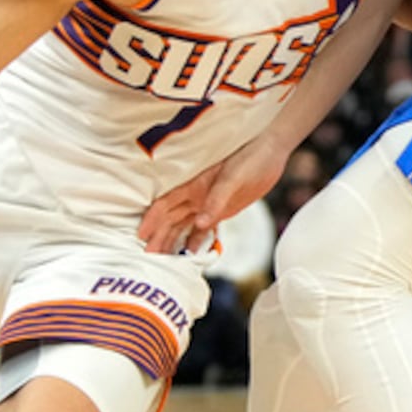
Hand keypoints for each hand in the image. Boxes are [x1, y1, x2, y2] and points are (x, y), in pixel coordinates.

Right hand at [138, 139, 287, 255]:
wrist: (270, 150)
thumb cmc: (250, 156)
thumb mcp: (233, 178)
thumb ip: (216, 200)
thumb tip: (201, 224)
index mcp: (192, 184)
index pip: (165, 204)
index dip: (152, 219)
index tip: (141, 235)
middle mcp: (195, 195)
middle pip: (171, 219)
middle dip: (159, 236)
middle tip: (148, 257)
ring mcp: (207, 202)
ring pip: (184, 225)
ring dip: (173, 241)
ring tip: (164, 260)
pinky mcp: (221, 209)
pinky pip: (204, 227)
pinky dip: (196, 240)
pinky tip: (190, 254)